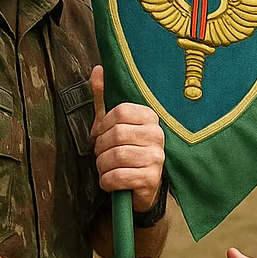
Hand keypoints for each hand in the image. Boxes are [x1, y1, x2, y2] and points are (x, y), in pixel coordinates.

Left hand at [90, 67, 165, 213]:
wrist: (140, 188)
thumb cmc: (124, 151)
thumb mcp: (112, 124)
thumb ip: (104, 97)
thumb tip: (98, 69)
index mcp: (149, 117)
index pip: (119, 112)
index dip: (103, 125)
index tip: (102, 134)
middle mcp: (158, 135)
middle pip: (116, 134)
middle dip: (100, 148)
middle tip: (102, 155)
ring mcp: (157, 158)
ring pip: (116, 156)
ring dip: (102, 166)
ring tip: (106, 168)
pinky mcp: (152, 179)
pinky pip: (119, 176)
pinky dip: (107, 181)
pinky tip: (111, 182)